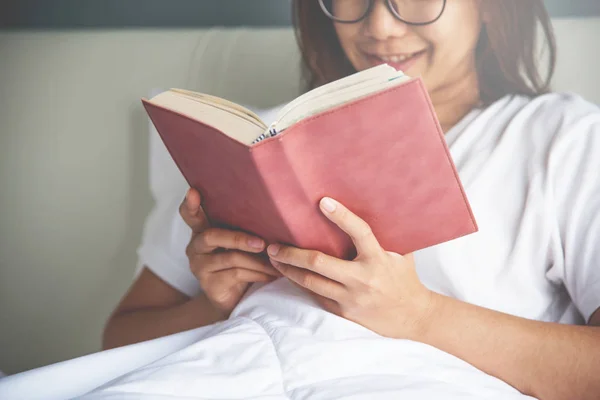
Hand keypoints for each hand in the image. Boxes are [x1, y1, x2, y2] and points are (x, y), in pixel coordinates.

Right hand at [180, 188, 280, 315]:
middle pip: (212, 236)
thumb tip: (275, 214)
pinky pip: (236, 275)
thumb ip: (246, 227)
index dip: (190, 204)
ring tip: (277, 263)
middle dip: (239, 238)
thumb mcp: (243, 243)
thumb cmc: (244, 262)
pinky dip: (258, 273)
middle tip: (262, 244)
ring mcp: (200, 266)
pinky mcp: (209, 285)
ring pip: (230, 258)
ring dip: (258, 261)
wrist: (238, 299)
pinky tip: (271, 275)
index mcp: (203, 231)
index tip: (193, 192)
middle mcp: (196, 247)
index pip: (190, 215)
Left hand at [267, 197, 434, 339]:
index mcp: (378, 259)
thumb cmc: (406, 279)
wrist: (413, 317)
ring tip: (273, 258)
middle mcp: (362, 279)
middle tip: (273, 244)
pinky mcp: (344, 312)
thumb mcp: (402, 254)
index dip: (341, 216)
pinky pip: (317, 296)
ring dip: (288, 270)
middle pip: (318, 263)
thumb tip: (375, 206)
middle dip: (291, 253)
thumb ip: (388, 234)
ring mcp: (351, 298)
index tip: (323, 202)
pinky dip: (301, 284)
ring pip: (310, 282)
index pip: (359, 232)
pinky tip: (289, 275)